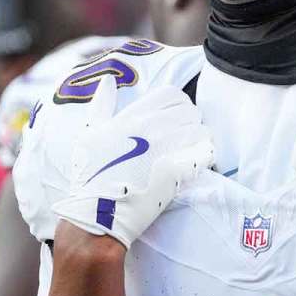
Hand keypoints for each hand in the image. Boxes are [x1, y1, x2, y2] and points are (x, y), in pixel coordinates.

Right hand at [14, 75, 213, 247]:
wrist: (98, 214)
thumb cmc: (91, 176)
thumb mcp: (89, 135)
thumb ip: (101, 105)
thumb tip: (107, 81)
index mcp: (133, 116)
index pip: (172, 94)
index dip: (177, 105)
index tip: (174, 119)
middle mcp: (153, 127)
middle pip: (190, 111)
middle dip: (190, 122)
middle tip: (184, 137)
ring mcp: (168, 148)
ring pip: (201, 131)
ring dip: (199, 139)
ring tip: (190, 151)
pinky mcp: (180, 171)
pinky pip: (206, 153)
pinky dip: (205, 156)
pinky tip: (197, 163)